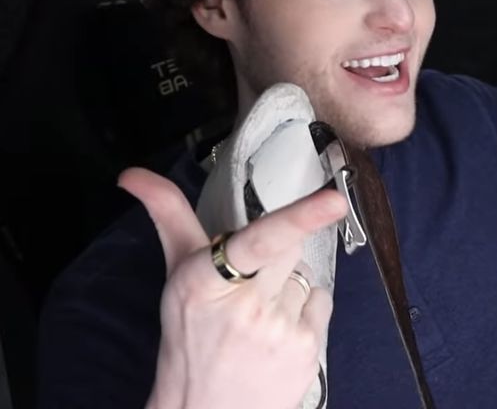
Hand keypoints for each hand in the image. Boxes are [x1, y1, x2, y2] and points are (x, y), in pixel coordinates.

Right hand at [119, 167, 347, 408]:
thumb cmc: (189, 336)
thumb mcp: (176, 274)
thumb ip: (167, 215)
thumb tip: (132, 174)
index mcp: (205, 281)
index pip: (261, 241)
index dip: (299, 218)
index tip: (333, 201)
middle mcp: (245, 307)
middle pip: (290, 245)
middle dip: (276, 253)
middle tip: (250, 283)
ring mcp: (280, 333)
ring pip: (304, 275)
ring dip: (287, 287)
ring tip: (260, 318)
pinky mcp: (308, 352)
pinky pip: (322, 302)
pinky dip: (305, 312)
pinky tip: (278, 335)